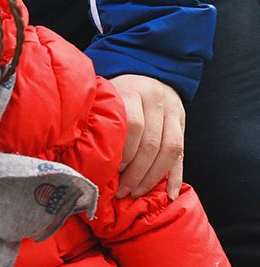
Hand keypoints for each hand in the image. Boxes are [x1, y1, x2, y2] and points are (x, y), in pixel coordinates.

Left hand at [110, 74, 184, 200]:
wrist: (149, 72)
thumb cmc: (117, 93)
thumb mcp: (107, 96)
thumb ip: (99, 118)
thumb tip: (82, 153)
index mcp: (133, 92)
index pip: (134, 125)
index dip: (125, 151)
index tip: (113, 170)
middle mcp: (157, 100)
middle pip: (152, 142)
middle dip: (137, 172)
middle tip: (122, 191)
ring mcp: (174, 112)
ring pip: (170, 149)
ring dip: (153, 176)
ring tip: (137, 193)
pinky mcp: (183, 124)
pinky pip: (182, 153)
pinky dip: (176, 176)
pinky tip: (169, 194)